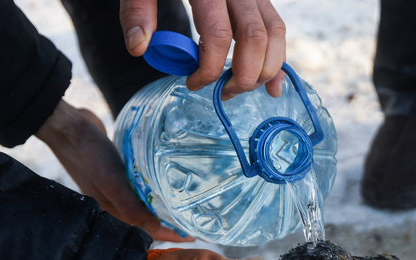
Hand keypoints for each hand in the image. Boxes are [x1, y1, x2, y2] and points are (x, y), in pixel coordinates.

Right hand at [36, 99, 189, 241]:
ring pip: (144, 203)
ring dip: (163, 206)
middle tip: (195, 222)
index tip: (192, 236)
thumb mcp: (112, 183)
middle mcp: (115, 203)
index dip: (169, 234)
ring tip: (186, 206)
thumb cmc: (90, 155)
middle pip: (146, 220)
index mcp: (112, 211)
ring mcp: (116, 188)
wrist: (70, 125)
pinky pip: (140, 185)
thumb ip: (132, 207)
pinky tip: (166, 184)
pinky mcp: (118, 172)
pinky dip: (154, 189)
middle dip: (169, 223)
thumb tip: (156, 229)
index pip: (145, 230)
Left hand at [119, 0, 286, 99]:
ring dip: (263, 70)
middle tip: (222, 93)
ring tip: (240, 88)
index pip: (218, 36)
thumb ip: (137, 10)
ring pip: (273, 34)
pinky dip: (278, 58)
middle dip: (243, 76)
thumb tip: (139, 48)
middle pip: (254, 38)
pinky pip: (277, 27)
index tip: (192, 83)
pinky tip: (272, 85)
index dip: (208, 69)